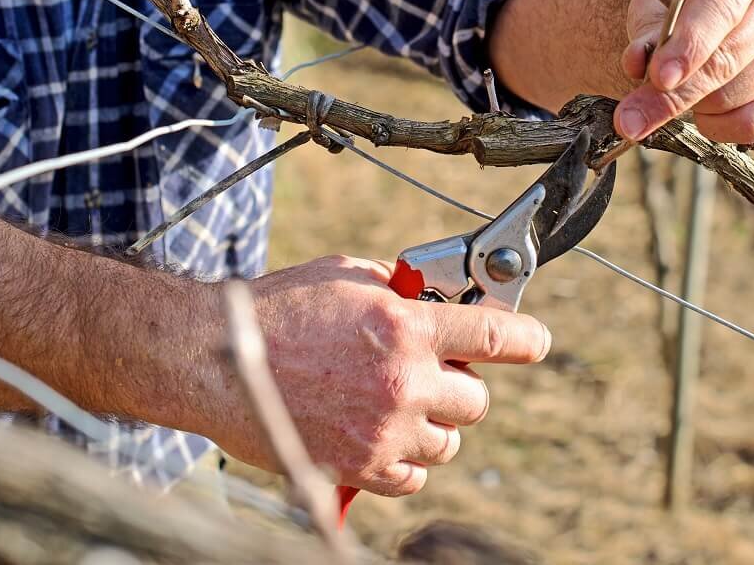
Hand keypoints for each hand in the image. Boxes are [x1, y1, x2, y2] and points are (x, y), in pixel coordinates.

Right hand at [204, 255, 550, 496]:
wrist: (217, 357)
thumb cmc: (279, 308)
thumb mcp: (346, 275)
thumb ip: (398, 288)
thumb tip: (429, 297)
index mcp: (405, 327)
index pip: (493, 336)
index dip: (525, 339)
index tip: (536, 342)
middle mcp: (403, 383)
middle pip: (476, 401)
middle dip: (460, 387)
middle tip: (432, 375)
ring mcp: (382, 431)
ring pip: (447, 444)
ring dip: (433, 426)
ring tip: (398, 407)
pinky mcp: (357, 468)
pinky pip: (411, 479)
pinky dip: (404, 463)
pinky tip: (382, 438)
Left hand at [616, 0, 753, 143]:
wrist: (708, 11)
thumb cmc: (677, 6)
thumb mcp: (652, 9)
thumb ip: (645, 37)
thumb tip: (637, 66)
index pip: (719, 6)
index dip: (689, 45)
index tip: (660, 77)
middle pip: (726, 60)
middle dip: (674, 95)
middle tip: (629, 121)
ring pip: (734, 97)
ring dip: (693, 107)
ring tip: (681, 88)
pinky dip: (719, 127)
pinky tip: (704, 112)